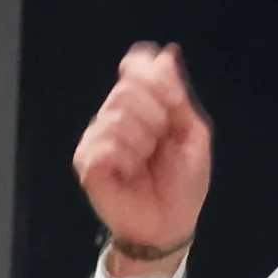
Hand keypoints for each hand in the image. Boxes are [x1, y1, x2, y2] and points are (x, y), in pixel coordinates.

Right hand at [70, 42, 211, 276]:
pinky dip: (124, 159)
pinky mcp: (85, 161)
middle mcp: (116, 114)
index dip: (156, 81)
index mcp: (142, 104)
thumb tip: (166, 54)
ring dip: (142, 144)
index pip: (137, 67)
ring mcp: (98, 137)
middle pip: (129, 88)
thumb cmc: (183, 182)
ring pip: (117, 117)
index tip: (173, 108)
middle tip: (160, 145)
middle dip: (155, 118)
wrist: (171, 224)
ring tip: (145, 164)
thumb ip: (178, 95)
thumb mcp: (192, 134)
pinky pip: (103, 144)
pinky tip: (129, 173)